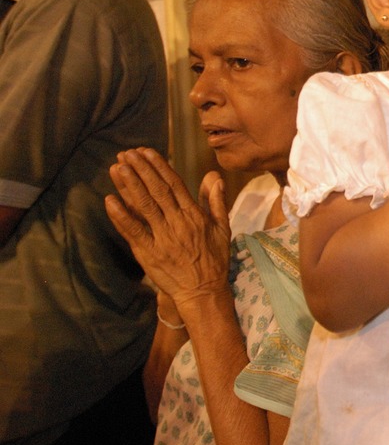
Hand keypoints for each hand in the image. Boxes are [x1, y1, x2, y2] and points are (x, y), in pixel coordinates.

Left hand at [105, 148, 230, 306]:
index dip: (159, 166)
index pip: (174, 184)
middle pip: (156, 190)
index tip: (146, 152)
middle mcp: (178, 223)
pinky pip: (133, 231)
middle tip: (127, 153)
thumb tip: (214, 176)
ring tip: (118, 167)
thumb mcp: (222, 228)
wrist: (204, 292)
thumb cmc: (214, 260)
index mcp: (194, 215)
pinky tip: (110, 200)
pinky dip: (121, 216)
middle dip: (141, 169)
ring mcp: (162, 238)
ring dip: (129, 185)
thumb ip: (215, 201)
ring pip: (144, 206)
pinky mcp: (149, 253)